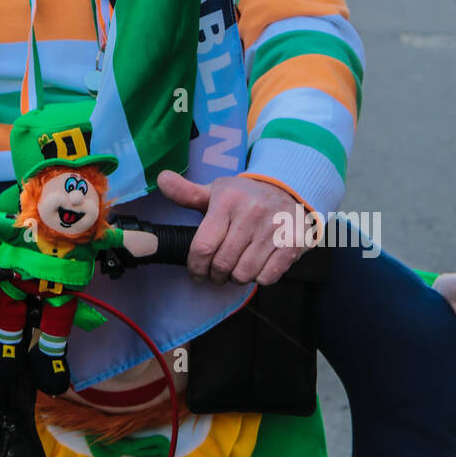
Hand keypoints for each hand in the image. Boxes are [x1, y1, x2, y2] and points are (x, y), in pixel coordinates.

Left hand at [157, 170, 307, 286]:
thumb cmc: (245, 197)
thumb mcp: (216, 191)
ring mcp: (275, 228)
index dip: (196, 267)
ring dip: (236, 278)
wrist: (289, 190)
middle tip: (217, 273)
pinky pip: (267, 277)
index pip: (203, 247)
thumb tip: (162, 179)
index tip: (197, 272)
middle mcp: (252, 213)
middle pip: (222, 264)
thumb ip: (186, 192)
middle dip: (215, 275)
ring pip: (244, 274)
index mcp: (228, 200)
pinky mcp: (293, 243)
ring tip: (236, 268)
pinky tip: (257, 264)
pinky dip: (259, 277)